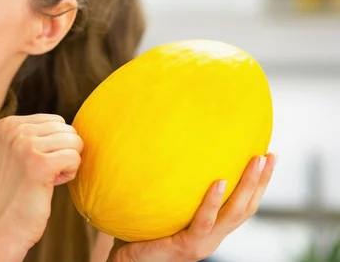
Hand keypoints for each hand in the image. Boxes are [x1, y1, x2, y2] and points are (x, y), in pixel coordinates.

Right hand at [0, 114, 82, 258]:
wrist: (1, 227)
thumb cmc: (13, 192)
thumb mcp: (11, 152)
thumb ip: (30, 134)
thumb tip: (66, 126)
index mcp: (7, 124)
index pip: (56, 121)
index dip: (54, 146)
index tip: (34, 165)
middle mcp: (14, 130)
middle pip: (67, 129)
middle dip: (63, 152)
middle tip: (42, 174)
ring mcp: (25, 145)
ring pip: (74, 142)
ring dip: (66, 163)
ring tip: (45, 179)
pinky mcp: (39, 164)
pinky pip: (75, 157)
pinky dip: (70, 173)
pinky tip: (51, 185)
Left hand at [108, 153, 276, 261]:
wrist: (125, 260)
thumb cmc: (140, 230)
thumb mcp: (163, 205)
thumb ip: (172, 186)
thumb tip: (171, 144)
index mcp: (211, 228)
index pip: (243, 205)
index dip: (259, 184)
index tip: (269, 157)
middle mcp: (212, 237)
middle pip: (246, 208)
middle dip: (261, 181)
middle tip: (270, 155)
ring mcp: (201, 244)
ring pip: (233, 214)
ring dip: (248, 186)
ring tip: (256, 161)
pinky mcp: (186, 246)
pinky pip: (203, 222)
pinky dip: (213, 202)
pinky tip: (220, 182)